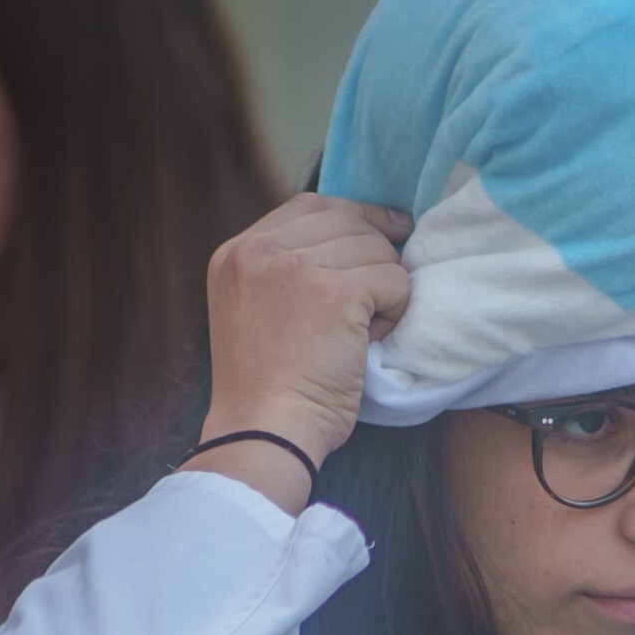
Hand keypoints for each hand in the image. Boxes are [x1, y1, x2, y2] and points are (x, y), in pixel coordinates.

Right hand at [184, 195, 411, 510]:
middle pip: (349, 222)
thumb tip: (356, 238)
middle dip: (375, 258)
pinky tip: (374, 338)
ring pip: (377, 250)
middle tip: (373, 304)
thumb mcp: (254, 307)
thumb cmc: (269, 386)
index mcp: (237, 251)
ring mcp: (296, 267)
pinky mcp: (335, 292)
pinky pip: (394, 279)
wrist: (265, 428)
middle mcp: (260, 250)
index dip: (357, 218)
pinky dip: (397, 309)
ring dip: (385, 290)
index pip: (311, 206)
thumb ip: (285, 269)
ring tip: (362, 330)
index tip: (391, 232)